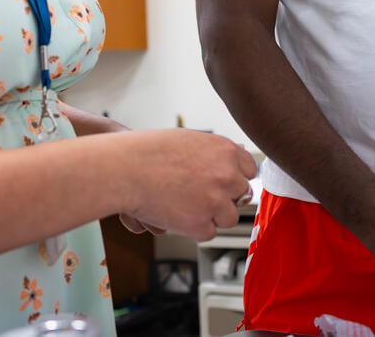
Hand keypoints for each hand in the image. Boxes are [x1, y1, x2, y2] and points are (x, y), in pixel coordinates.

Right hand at [113, 129, 256, 242]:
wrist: (125, 169)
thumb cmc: (149, 151)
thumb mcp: (189, 140)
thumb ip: (215, 152)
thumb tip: (235, 154)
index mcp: (227, 151)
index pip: (249, 171)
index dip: (234, 179)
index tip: (224, 184)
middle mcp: (227, 175)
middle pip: (242, 195)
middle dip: (224, 198)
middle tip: (200, 197)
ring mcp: (216, 201)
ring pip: (228, 217)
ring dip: (211, 216)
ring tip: (185, 207)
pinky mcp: (201, 223)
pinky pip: (208, 233)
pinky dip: (193, 229)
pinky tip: (175, 216)